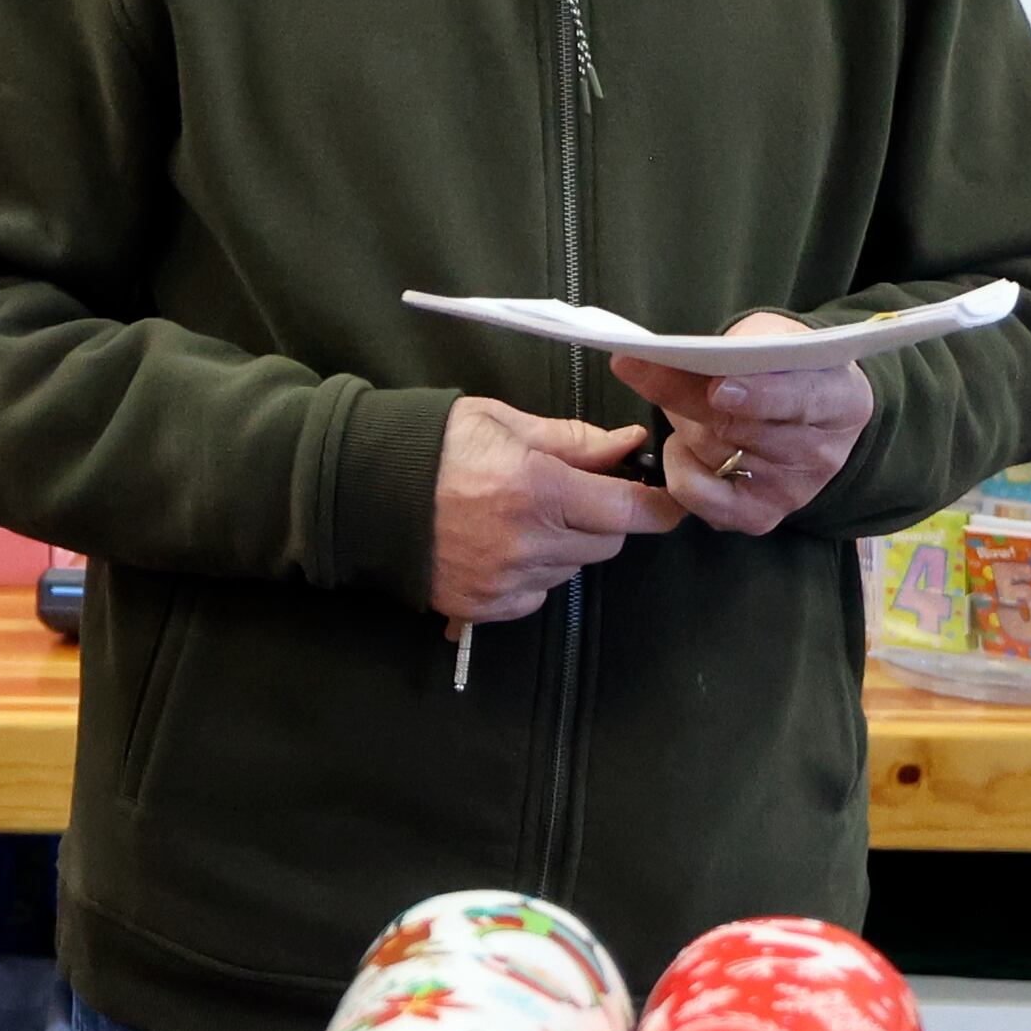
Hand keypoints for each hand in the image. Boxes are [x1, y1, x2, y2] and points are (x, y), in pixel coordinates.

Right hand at [430, 397, 683, 624]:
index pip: (627, 512)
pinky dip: (534, 574)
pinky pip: (535, 596)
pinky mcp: (483, 607)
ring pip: (572, 571)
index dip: (658, 508)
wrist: (361, 489)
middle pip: (606, 545)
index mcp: (538, 489)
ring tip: (525, 517)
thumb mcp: (504, 423)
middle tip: (575, 495)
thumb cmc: (435, 445)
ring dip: (566, 546)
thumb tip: (627, 447)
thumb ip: (573, 441)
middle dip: (603, 519)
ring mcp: (504, 582)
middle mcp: (527, 543)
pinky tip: (503, 545)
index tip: (668, 503)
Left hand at [611, 313, 875, 535]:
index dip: (759, 395)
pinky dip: (678, 464)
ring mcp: (791, 492)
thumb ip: (747, 345)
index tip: (718, 388)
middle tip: (651, 364)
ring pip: (713, 451)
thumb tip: (681, 356)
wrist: (808, 415)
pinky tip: (683, 444)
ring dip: (683, 422)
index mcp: (844, 401)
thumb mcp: (778, 338)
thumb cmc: (787, 367)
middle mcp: (824, 454)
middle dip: (689, 394)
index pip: (801, 399)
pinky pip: (697, 492)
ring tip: (686, 403)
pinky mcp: (758, 517)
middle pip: (742, 427)